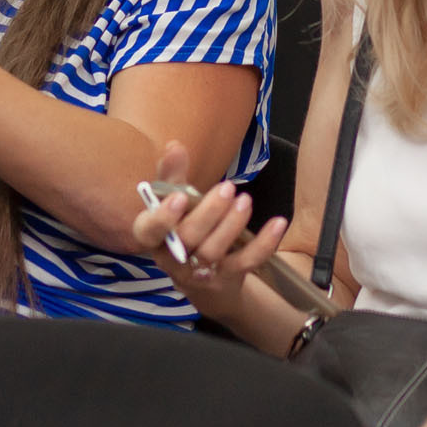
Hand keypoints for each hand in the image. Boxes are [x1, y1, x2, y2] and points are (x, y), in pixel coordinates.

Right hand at [130, 142, 289, 317]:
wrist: (202, 280)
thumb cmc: (184, 230)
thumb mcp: (174, 205)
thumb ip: (172, 176)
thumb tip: (175, 146)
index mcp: (154, 238)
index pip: (148, 231)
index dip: (161, 217)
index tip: (179, 197)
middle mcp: (172, 259)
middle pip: (187, 239)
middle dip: (207, 213)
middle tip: (227, 188)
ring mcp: (199, 273)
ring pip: (213, 251)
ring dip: (231, 225)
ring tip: (245, 200)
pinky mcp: (226, 278)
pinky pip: (246, 262)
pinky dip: (263, 244)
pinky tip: (278, 223)